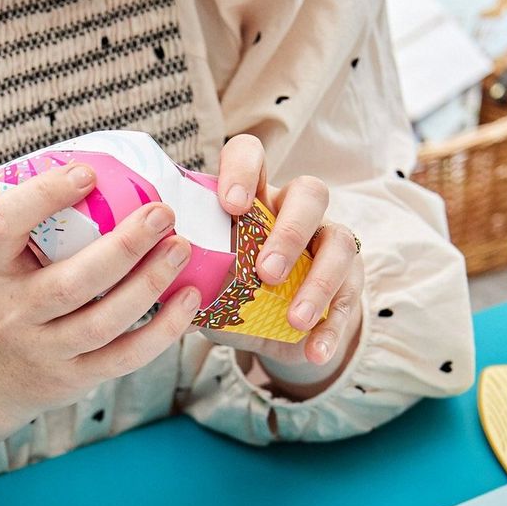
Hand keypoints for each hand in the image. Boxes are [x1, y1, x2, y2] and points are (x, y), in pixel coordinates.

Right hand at [0, 162, 200, 431]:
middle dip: (123, 247)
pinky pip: (125, 357)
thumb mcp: (5, 259)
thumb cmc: (9, 294)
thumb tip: (115, 173)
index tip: (87, 173)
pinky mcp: (76, 376)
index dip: (42, 197)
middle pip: (70, 283)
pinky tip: (189, 298)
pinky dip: (163, 330)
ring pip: (102, 322)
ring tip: (182, 248)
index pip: (3, 227)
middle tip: (162, 213)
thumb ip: (43, 226)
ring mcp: (44, 349)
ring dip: (149, 284)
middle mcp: (14, 312)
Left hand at [198, 135, 363, 386]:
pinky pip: (352, 297)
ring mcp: (328, 242)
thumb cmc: (231, 295)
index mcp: (253, 198)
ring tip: (296, 319)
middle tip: (265, 273)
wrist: (274, 333)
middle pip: (310, 193)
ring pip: (339, 242)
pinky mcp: (350, 280)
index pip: (251, 156)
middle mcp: (294, 211)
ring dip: (318, 282)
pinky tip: (314, 350)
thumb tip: (154, 286)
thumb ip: (185, 278)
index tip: (232, 205)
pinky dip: (334, 327)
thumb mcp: (205, 285)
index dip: (244, 171)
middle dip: (289, 232)